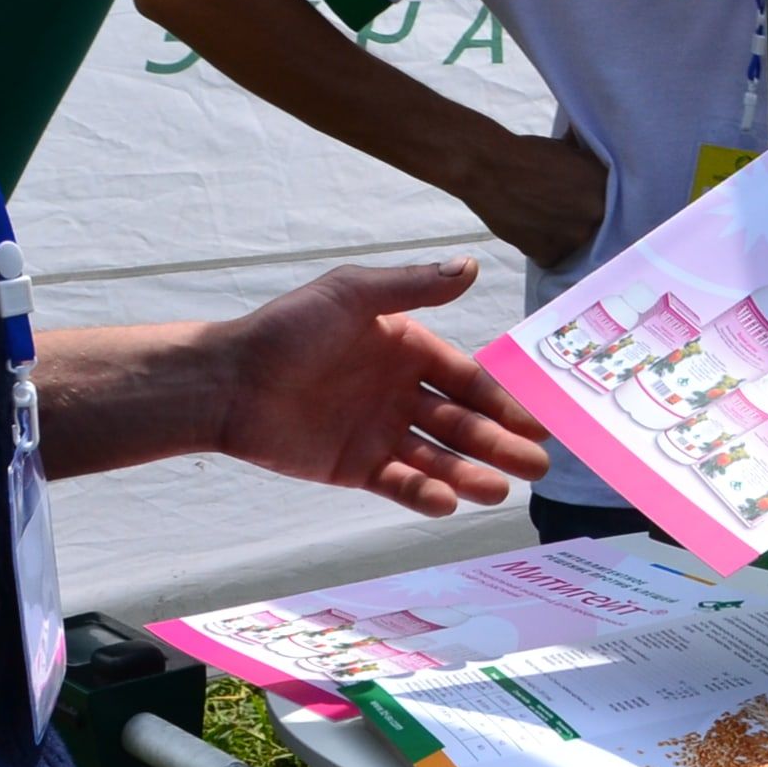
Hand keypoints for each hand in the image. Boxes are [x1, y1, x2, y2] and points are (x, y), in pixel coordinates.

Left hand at [210, 260, 550, 512]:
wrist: (228, 381)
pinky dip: (423, 492)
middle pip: (462, 423)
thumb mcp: (352, 295)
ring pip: (437, 457)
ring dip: (469, 474)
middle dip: (500, 444)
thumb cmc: (287, 330)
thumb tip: (471, 266)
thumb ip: (413, 287)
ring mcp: (379, 432)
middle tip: (538, 466)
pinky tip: (447, 501)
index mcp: (406, 349)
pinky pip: (399, 482)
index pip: (467, 379)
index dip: (503, 401)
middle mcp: (399, 392)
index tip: (538, 422)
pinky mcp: (354, 467)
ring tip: (499, 490)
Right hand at [463, 129, 609, 266]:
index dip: (598, 208)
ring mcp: (573, 238)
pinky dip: (540, 249)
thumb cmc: (528, 154)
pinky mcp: (548, 255)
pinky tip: (529, 231)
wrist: (489, 167)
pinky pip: (551, 258)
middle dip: (580, 222)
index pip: (615, 208)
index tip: (585, 206)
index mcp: (606, 188)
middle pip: (595, 228)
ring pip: (574, 245)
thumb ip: (589, 167)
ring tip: (541, 220)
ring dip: (561, 238)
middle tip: (560, 213)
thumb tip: (600, 162)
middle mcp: (596, 215)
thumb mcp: (570, 151)